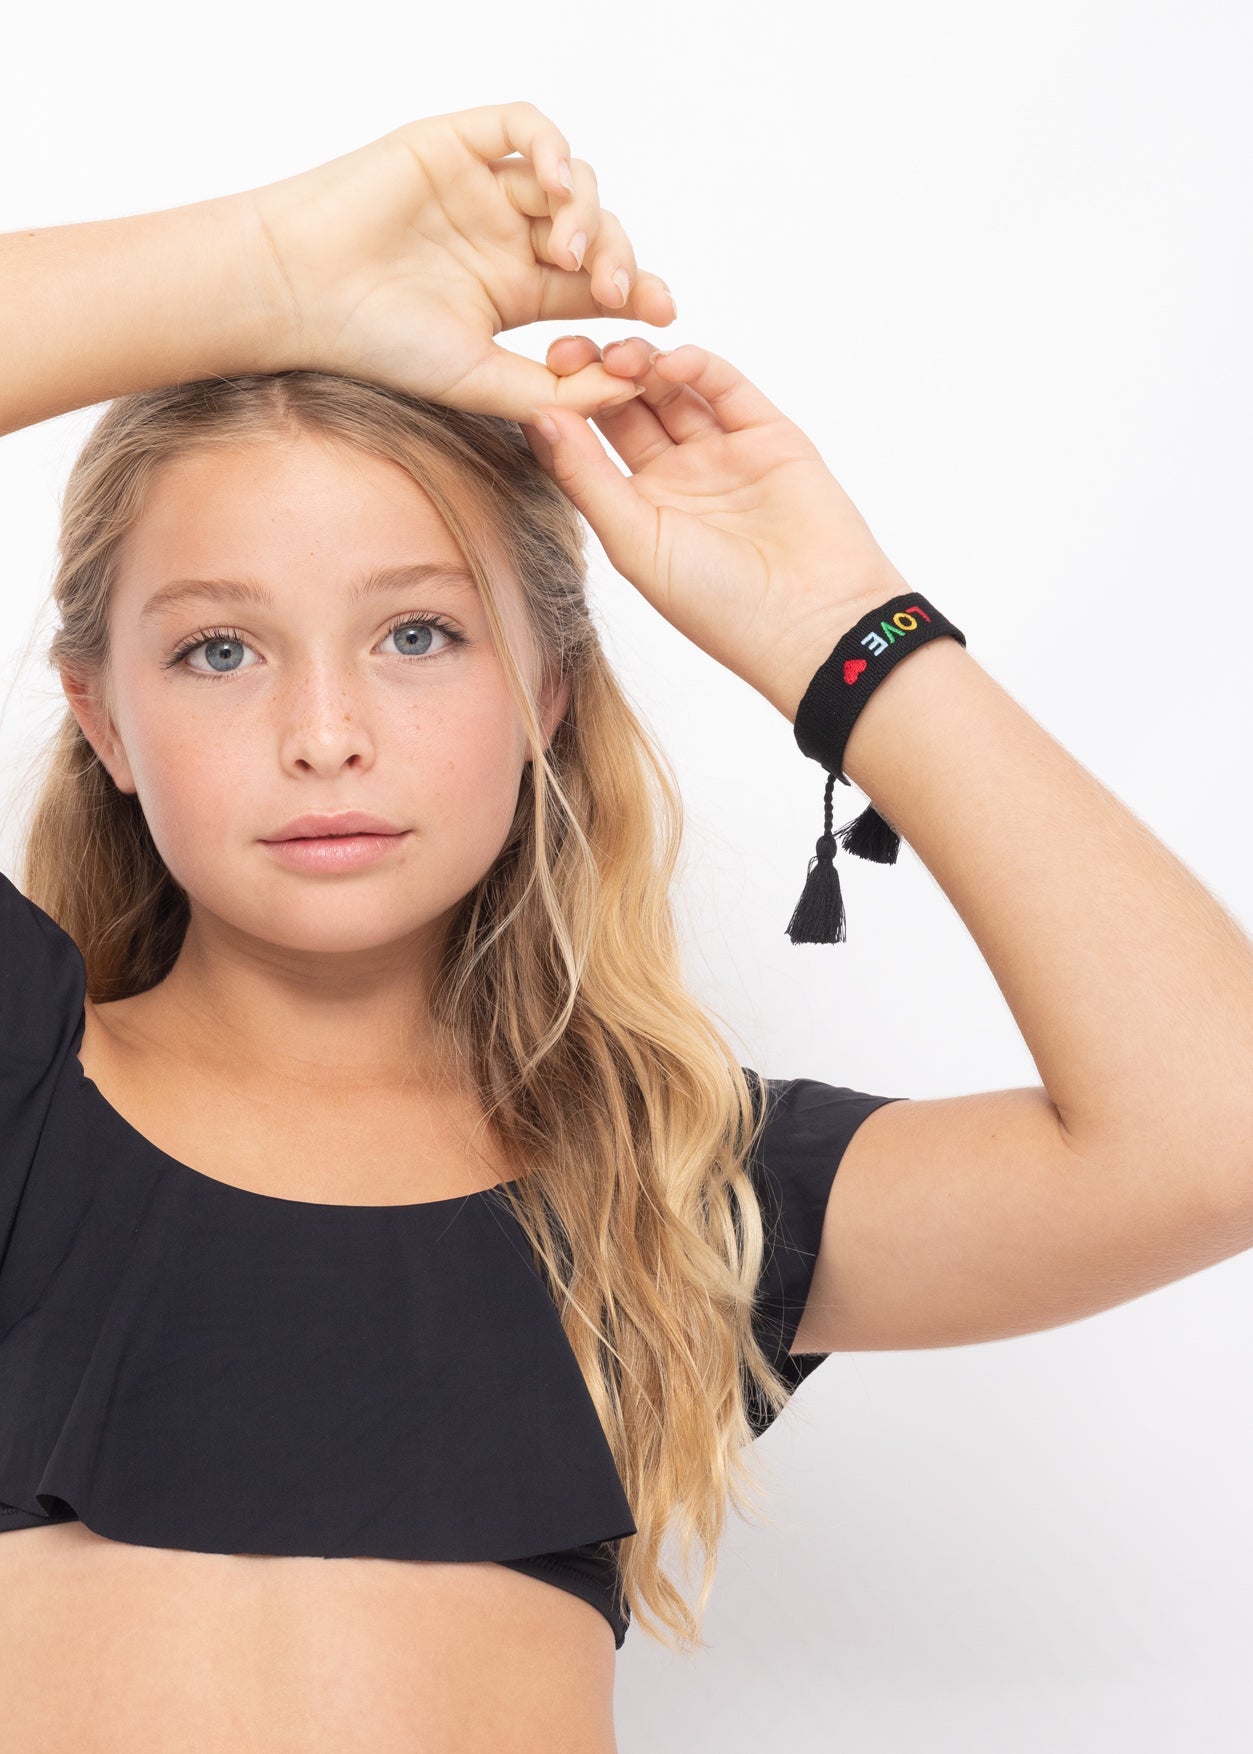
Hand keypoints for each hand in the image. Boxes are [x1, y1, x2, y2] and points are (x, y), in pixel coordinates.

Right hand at [247, 102, 674, 422]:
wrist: (300, 292)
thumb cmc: (378, 342)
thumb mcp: (482, 382)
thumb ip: (556, 393)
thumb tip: (631, 388)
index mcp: (518, 291)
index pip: (597, 286)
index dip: (638, 295)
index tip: (662, 320)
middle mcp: (507, 237)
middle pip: (595, 234)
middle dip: (620, 259)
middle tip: (617, 292)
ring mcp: (485, 188)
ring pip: (572, 183)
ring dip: (586, 216)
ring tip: (564, 255)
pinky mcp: (459, 144)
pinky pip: (528, 127)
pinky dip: (555, 149)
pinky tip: (555, 187)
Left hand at [519, 336, 911, 719]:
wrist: (814, 624)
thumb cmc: (719, 606)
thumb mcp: (636, 543)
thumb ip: (586, 478)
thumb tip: (536, 415)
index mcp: (640, 509)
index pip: (590, 442)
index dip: (566, 406)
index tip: (536, 375)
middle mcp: (679, 478)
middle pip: (628, 406)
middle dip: (598, 373)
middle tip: (568, 348)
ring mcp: (725, 454)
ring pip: (674, 390)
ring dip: (644, 364)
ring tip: (621, 355)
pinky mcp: (770, 436)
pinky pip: (727, 388)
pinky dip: (698, 366)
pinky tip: (670, 362)